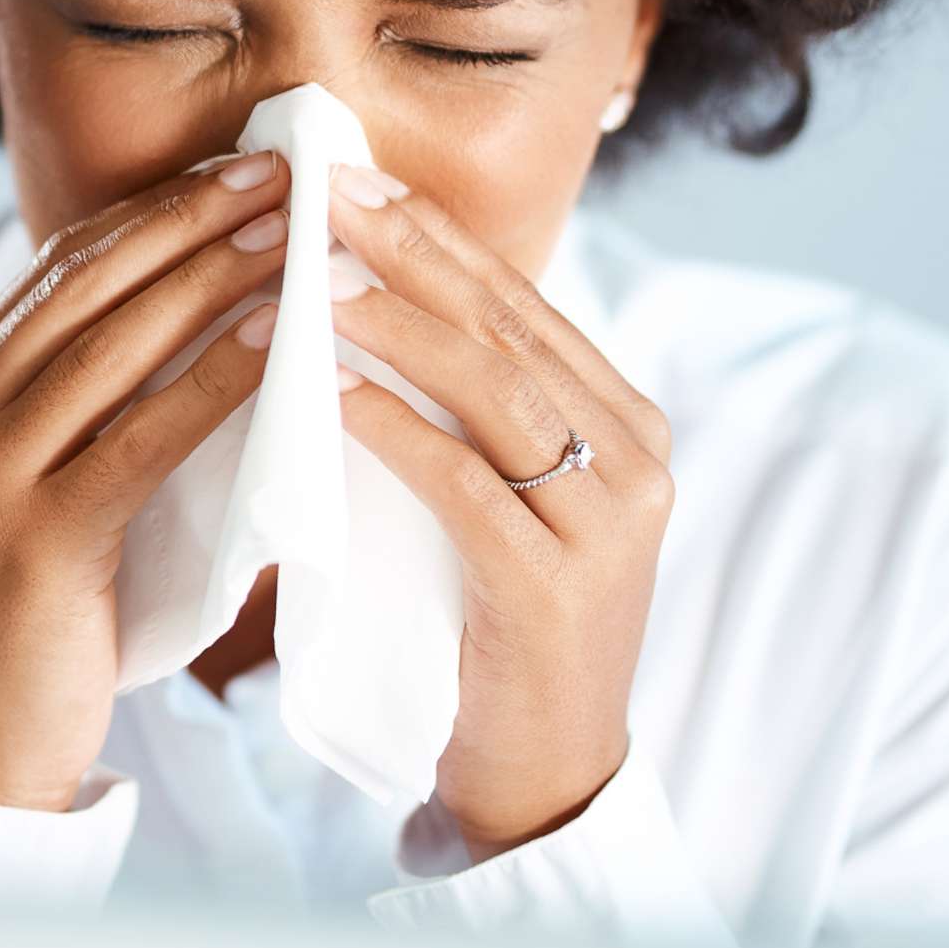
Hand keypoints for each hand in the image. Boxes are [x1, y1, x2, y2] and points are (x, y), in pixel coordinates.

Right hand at [0, 150, 295, 811]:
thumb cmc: (54, 617)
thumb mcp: (60, 484)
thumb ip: (99, 404)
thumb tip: (212, 309)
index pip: (62, 266)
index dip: (156, 209)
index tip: (243, 167)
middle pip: (85, 284)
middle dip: (190, 218)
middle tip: (286, 171)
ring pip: (111, 346)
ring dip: (212, 278)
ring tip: (296, 233)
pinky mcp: (32, 537)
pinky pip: (139, 438)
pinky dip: (214, 380)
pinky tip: (277, 341)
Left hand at [321, 163, 675, 861]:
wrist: (543, 769)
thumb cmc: (497, 619)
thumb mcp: (502, 494)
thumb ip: (473, 408)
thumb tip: (376, 295)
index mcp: (628, 422)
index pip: (523, 302)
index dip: (436, 235)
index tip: (353, 178)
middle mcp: (636, 458)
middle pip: (509, 327)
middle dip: (412, 251)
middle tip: (325, 193)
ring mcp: (608, 524)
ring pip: (493, 391)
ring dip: (395, 325)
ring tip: (312, 280)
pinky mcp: (555, 587)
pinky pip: (466, 484)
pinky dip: (395, 430)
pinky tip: (329, 393)